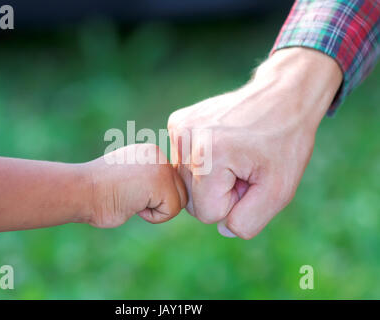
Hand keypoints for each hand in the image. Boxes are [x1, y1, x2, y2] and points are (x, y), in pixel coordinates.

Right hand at [81, 144, 187, 227]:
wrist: (82, 191)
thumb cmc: (98, 192)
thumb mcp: (127, 179)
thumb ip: (147, 181)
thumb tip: (163, 194)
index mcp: (150, 153)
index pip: (170, 182)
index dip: (155, 197)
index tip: (131, 194)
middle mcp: (158, 154)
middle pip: (180, 191)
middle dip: (159, 203)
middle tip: (132, 199)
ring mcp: (161, 166)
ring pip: (178, 202)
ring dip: (156, 210)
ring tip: (132, 200)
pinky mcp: (161, 182)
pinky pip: (171, 210)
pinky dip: (153, 217)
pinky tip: (132, 204)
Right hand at [167, 48, 342, 238]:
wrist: (283, 96)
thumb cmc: (284, 143)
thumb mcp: (279, 190)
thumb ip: (248, 221)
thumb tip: (221, 227)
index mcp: (208, 156)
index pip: (207, 213)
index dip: (234, 203)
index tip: (251, 177)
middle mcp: (185, 138)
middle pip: (193, 200)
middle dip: (221, 191)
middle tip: (245, 166)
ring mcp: (178, 127)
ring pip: (187, 183)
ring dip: (212, 178)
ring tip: (235, 155)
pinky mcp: (177, 122)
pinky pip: (184, 164)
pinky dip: (203, 162)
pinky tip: (223, 144)